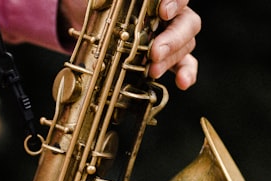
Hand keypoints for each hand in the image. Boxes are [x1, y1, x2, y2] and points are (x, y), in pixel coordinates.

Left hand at [59, 0, 199, 89]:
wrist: (84, 29)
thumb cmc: (97, 10)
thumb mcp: (105, 2)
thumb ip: (114, 1)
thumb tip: (123, 2)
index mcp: (155, 0)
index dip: (176, 2)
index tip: (163, 12)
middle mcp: (168, 15)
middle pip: (187, 23)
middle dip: (173, 39)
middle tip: (155, 52)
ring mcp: (169, 36)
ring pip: (185, 45)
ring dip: (170, 60)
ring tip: (153, 71)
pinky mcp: (166, 57)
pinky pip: (184, 64)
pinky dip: (186, 73)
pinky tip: (182, 82)